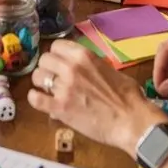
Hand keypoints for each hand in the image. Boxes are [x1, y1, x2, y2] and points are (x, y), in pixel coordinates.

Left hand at [28, 39, 158, 158]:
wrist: (132, 121)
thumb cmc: (128, 97)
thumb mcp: (110, 71)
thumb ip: (92, 67)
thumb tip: (84, 70)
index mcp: (84, 56)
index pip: (56, 45)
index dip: (56, 55)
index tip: (59, 63)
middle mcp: (71, 68)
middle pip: (44, 59)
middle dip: (47, 68)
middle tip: (53, 78)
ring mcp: (64, 88)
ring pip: (37, 76)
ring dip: (41, 82)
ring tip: (48, 90)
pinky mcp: (59, 108)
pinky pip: (35, 98)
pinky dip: (35, 98)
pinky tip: (41, 100)